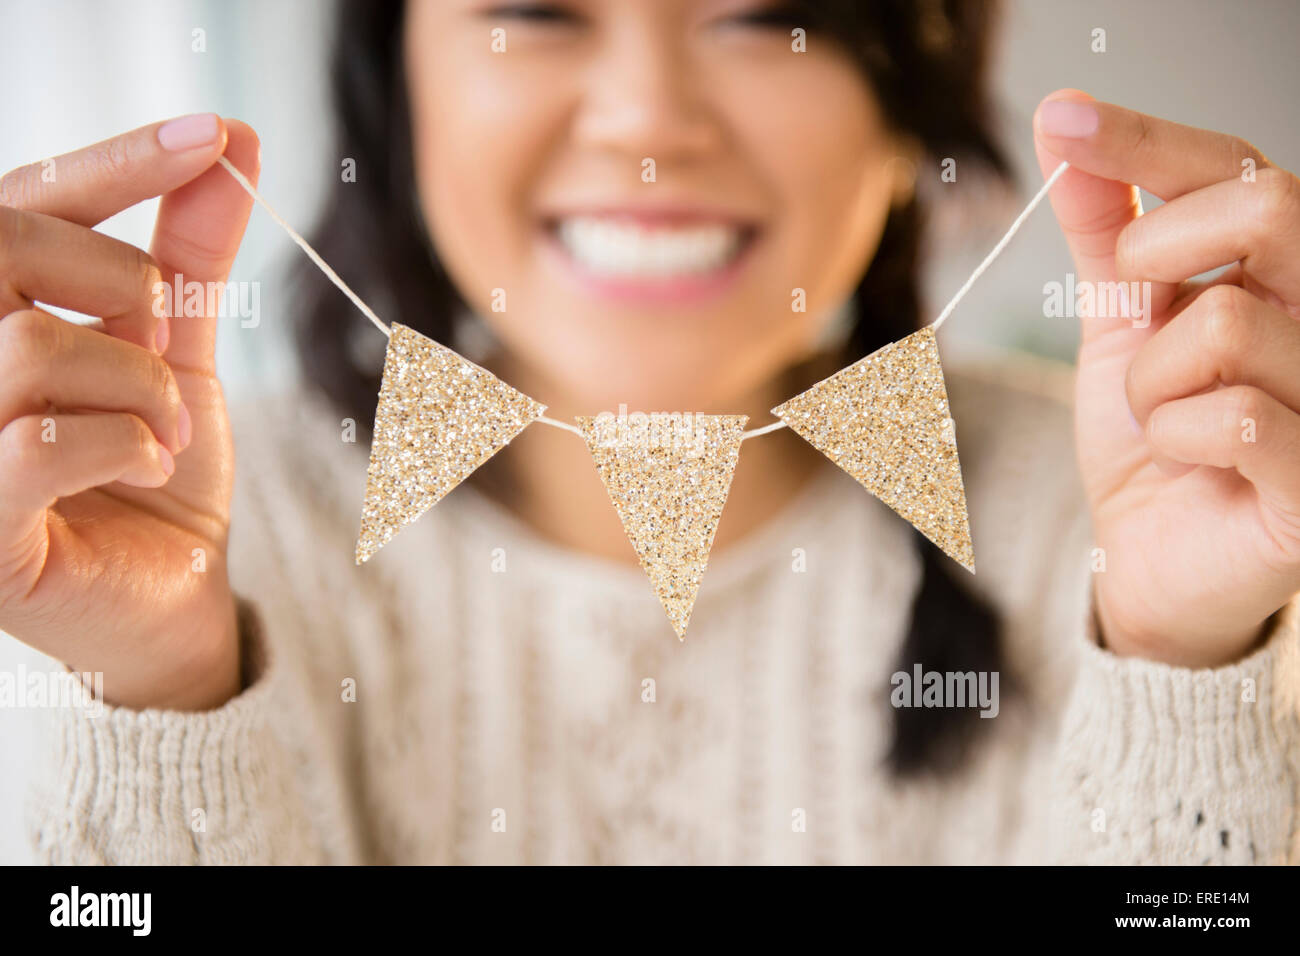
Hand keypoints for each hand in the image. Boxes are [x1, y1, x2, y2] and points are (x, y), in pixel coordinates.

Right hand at [0, 115, 259, 709]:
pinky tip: (150, 466)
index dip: (118, 161)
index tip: (213, 135)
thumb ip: (189, 256)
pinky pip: (36, 444)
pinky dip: (124, 444)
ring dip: (140, 384)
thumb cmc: (157, 466)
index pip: (26, 201)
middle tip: (176, 339)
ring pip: (29, 347)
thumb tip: (234, 146)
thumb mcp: (179, 350)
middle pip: (5, 249)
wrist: (172, 589)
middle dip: (124, 280)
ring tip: (170, 430)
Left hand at [1034, 89, 1299, 667]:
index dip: (1148, 138)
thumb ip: (1102, 235)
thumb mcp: (1117, 327)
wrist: (1152, 562)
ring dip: (1152, 381)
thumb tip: (1063, 130)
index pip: (1236, 167)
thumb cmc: (1150, 440)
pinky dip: (1175, 437)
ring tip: (1162, 418)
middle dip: (1157, 251)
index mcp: (1283, 270)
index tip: (1062, 115)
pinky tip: (1186, 461)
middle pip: (1271, 208)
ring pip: (1227, 326)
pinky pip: (1237, 418)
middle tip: (1133, 312)